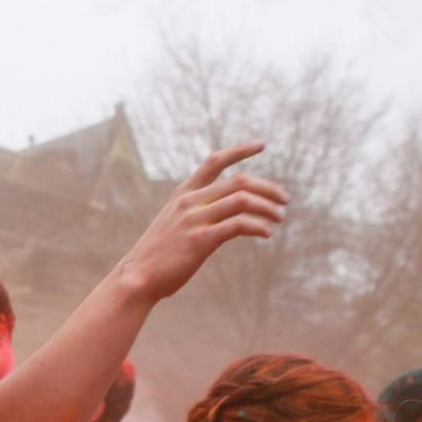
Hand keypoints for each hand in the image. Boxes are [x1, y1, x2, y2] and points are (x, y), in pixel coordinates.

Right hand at [118, 141, 286, 302]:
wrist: (136, 278)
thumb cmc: (157, 255)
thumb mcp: (174, 224)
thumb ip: (196, 213)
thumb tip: (226, 215)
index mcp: (183, 194)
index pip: (214, 161)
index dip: (240, 150)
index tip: (262, 144)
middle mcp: (190, 202)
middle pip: (239, 182)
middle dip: (268, 188)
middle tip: (285, 200)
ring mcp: (194, 220)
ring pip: (243, 201)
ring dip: (268, 208)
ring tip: (280, 218)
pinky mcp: (200, 241)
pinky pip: (238, 225)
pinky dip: (258, 226)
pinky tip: (266, 233)